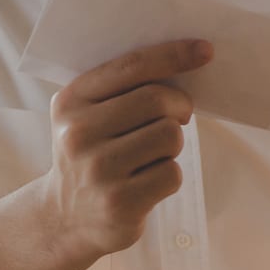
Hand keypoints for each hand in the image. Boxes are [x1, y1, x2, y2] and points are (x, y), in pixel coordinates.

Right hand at [43, 38, 212, 261]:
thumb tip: (186, 63)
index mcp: (71, 101)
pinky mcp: (120, 203)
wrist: (64, 219)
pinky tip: (147, 182)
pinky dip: (169, 175)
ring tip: (152, 155)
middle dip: (180, 106)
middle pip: (157, 99)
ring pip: (170, 135)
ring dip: (172, 144)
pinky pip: (172, 173)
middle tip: (179, 116)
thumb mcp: (86, 117)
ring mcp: (99, 170)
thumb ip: (122, 90)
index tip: (204, 50)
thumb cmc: (92, 155)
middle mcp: (79, 133)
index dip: (173, 55)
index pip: (131, 67)